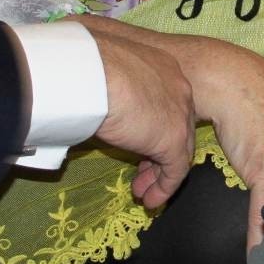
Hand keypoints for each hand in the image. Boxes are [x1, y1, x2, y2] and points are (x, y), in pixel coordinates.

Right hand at [86, 24, 195, 207]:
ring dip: (160, 173)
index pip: (165, 100)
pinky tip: (151, 200)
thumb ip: (105, 84)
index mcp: (161, 65)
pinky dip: (164, 187)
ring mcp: (178, 113)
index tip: (136, 137)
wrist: (87, 71)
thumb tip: (86, 93)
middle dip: (159, 151)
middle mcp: (177, 86)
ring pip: (178, 149)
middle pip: (175, 124)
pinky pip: (174, 169)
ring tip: (143, 191)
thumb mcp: (99, 69)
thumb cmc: (84, 63)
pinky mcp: (172, 139)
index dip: (152, 123)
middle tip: (143, 169)